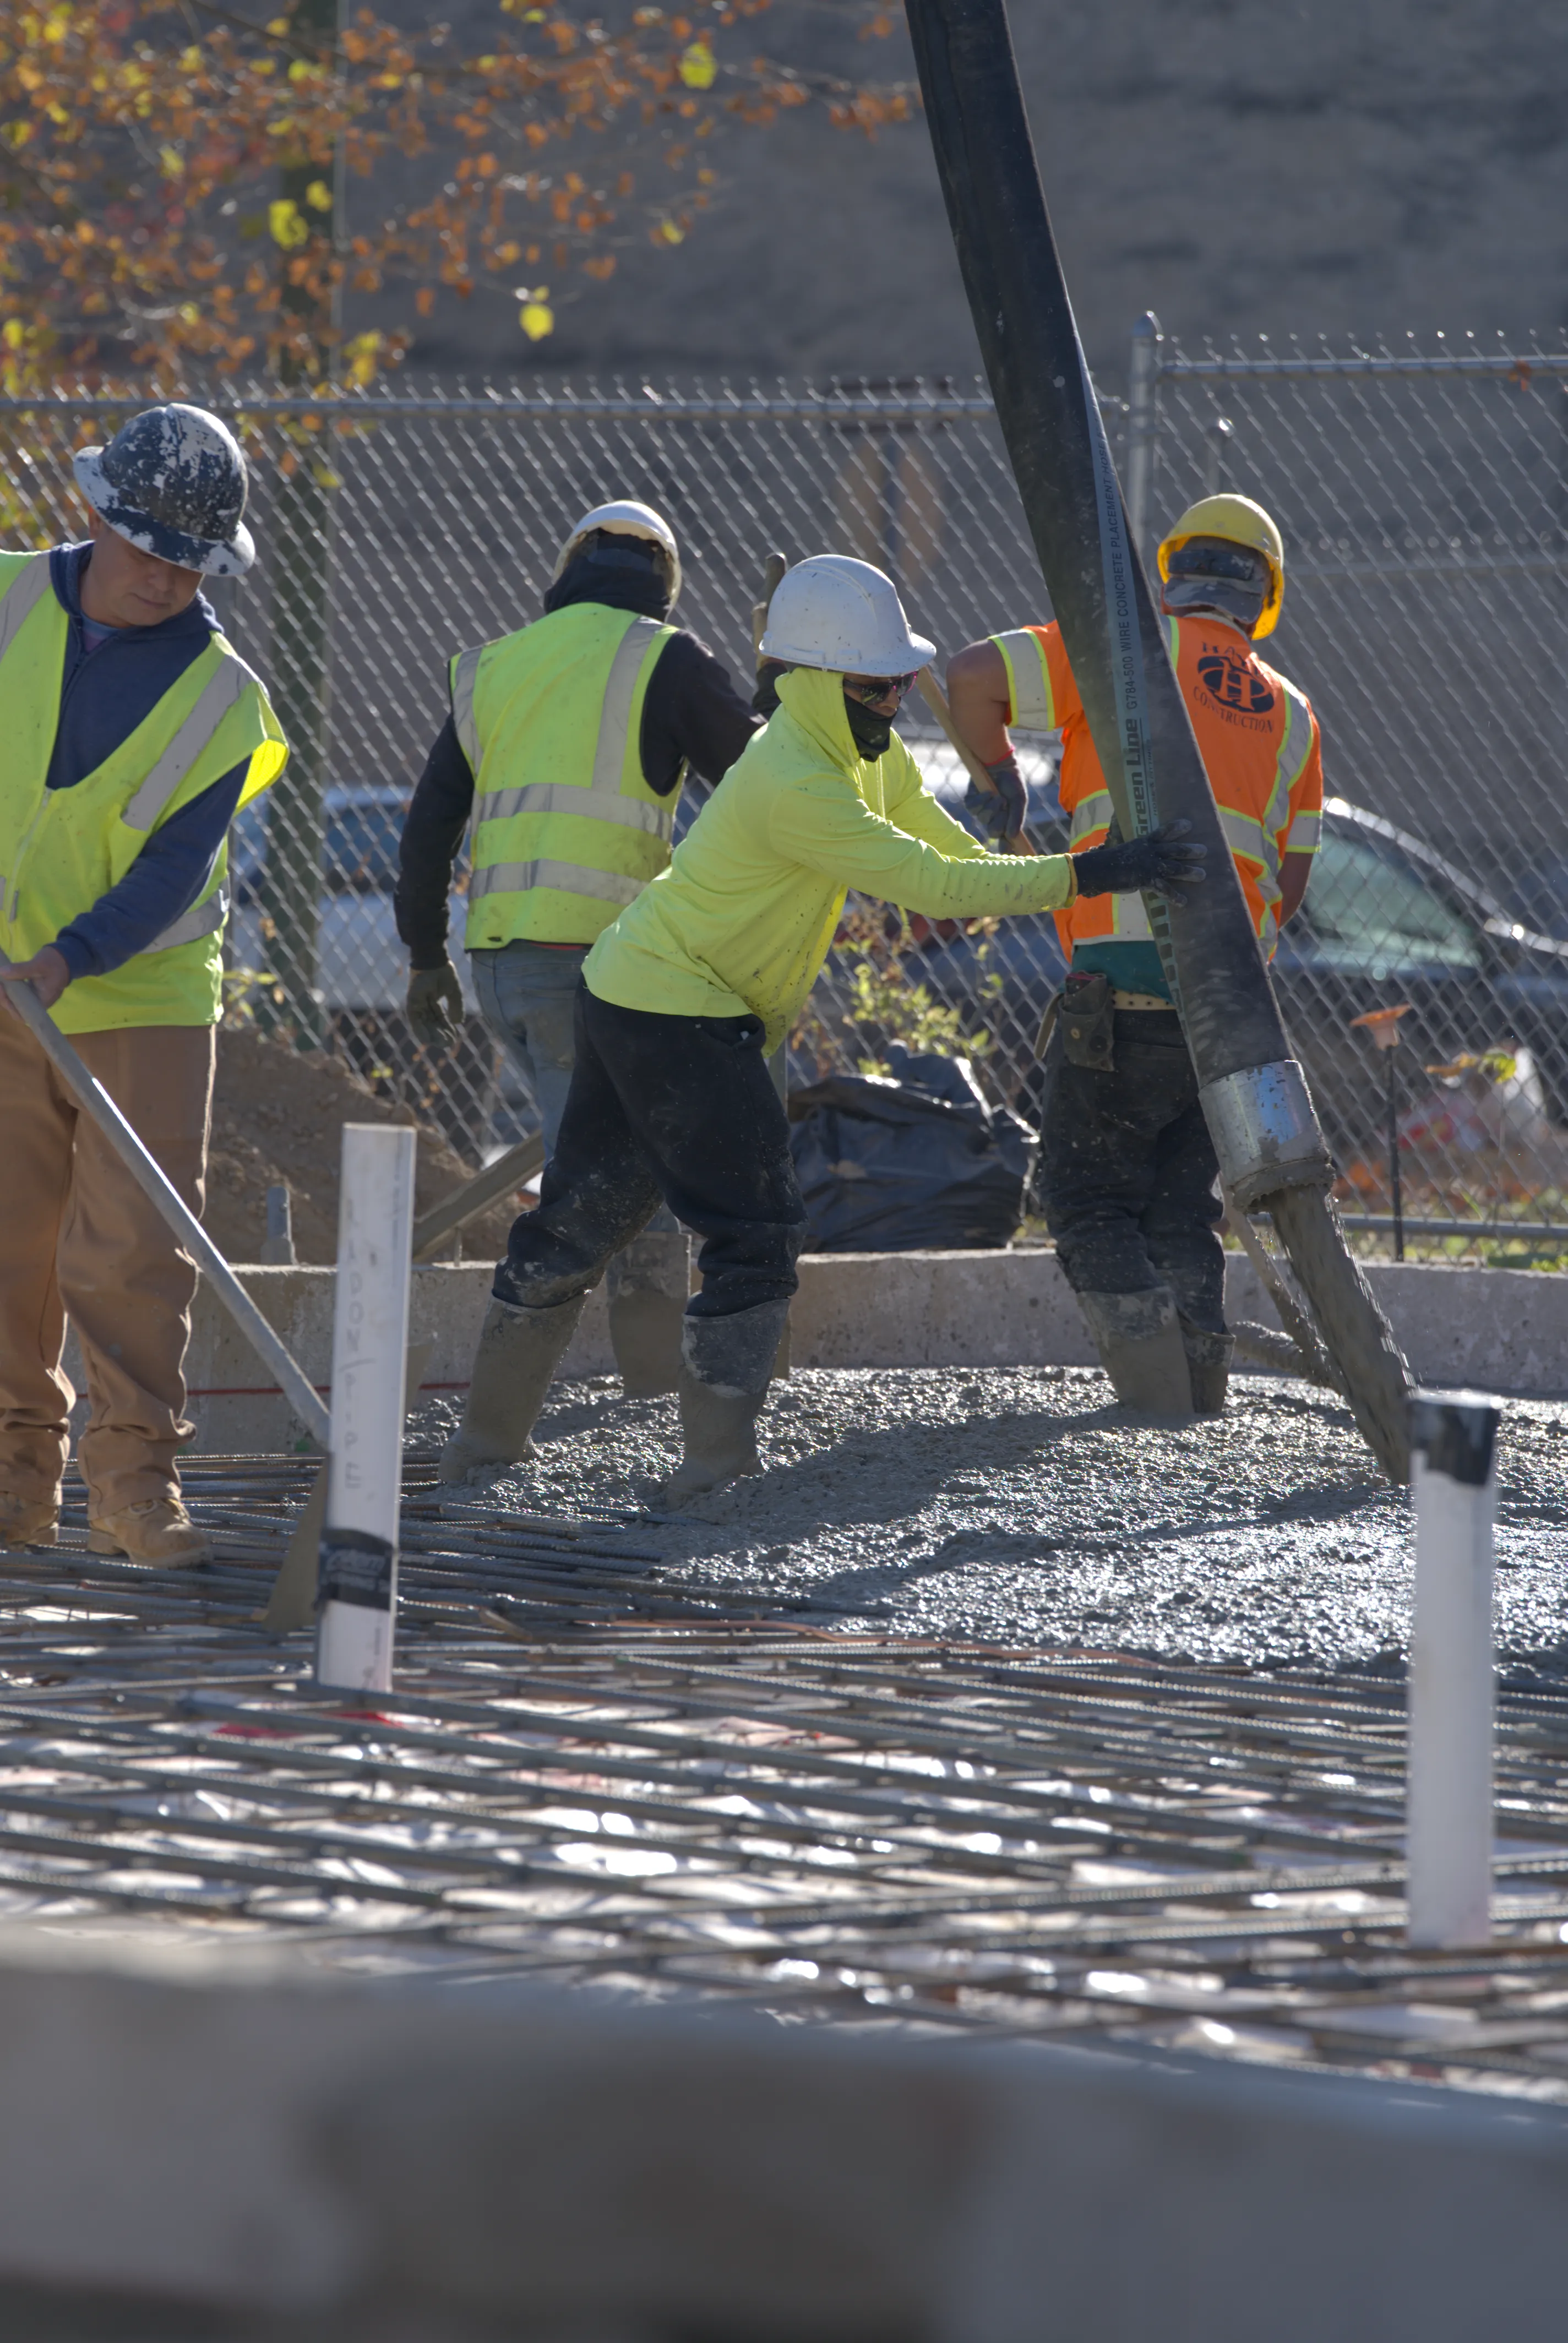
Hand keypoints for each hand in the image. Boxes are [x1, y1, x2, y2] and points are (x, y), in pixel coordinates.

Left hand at [0, 945, 70, 1010]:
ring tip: (0, 982)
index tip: (3, 992)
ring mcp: (35, 997)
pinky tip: (4, 980)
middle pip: (17, 1009)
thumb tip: (2, 972)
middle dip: (5, 999)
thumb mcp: (39, 964)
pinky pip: (18, 995)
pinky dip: (10, 989)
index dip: (10, 1007)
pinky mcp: (32, 991)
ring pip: (16, 1002)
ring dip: (6, 994)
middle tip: (0, 984)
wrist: (66, 958)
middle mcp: (38, 1003)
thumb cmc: (55, 963)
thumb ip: (21, 969)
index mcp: (43, 1001)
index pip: (23, 1014)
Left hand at [406, 958, 464, 1048]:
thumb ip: (456, 1007)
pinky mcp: (411, 1001)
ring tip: (441, 1044)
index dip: (447, 1028)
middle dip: (440, 1034)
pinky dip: (420, 1030)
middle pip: (431, 1023)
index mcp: (433, 1000)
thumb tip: (458, 1023)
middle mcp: (424, 1003)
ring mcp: (417, 1003)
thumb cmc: (443, 971)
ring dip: (432, 1035)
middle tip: (448, 1044)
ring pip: (423, 1023)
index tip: (454, 1038)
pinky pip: (415, 1019)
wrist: (434, 958)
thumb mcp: (454, 992)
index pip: (440, 1018)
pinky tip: (428, 1040)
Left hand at [964, 755, 1027, 846]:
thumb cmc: (1011, 782)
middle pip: (993, 831)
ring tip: (997, 796)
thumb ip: (1016, 818)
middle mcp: (991, 818)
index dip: (1006, 848)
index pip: (1004, 840)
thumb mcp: (1019, 800)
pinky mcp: (970, 802)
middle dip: (999, 820)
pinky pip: (973, 808)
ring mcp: (980, 811)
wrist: (1000, 764)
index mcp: (1005, 820)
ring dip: (991, 807)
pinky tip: (988, 792)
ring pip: (983, 819)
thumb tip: (1012, 836)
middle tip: (1005, 806)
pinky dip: (981, 800)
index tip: (1009, 854)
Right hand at [1072, 819, 1207, 906]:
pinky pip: (1164, 889)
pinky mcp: (1147, 880)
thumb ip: (1131, 852)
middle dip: (1189, 850)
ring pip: (1174, 868)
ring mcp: (1149, 866)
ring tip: (1203, 875)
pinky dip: (1175, 896)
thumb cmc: (1107, 862)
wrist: (1099, 870)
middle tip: (1204, 851)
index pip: (1162, 832)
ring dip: (1189, 872)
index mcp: (1143, 843)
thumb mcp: (1121, 850)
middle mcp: (1149, 852)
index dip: (1175, 828)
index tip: (1188, 824)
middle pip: (1174, 849)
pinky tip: (1184, 902)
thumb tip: (1131, 854)